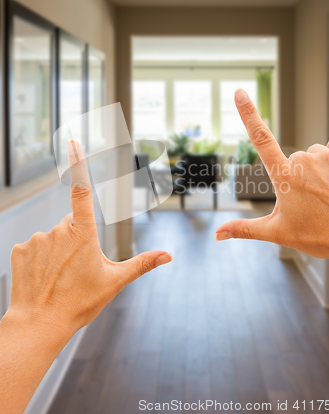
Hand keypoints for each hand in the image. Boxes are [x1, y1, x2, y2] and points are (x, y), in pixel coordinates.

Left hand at [0, 140, 171, 413]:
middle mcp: (58, 230)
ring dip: (57, 252)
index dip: (79, 163)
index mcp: (82, 233)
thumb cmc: (79, 303)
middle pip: (71, 225)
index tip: (74, 142)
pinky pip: (34, 248)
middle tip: (78, 270)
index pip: (82, 189)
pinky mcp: (20, 250)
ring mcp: (36, 239)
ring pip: (52, 238)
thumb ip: (142, 264)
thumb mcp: (114, 282)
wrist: (39, 325)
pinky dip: (40, 259)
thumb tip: (168, 256)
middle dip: (76, 241)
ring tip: (59, 279)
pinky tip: (43, 279)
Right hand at [215, 89, 328, 265]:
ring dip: (317, 167)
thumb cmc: (320, 236)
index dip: (248, 114)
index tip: (239, 93)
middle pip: (294, 157)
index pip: (260, 139)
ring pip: (314, 152)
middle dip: (297, 174)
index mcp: (284, 175)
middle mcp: (304, 159)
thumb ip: (245, 229)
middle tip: (309, 201)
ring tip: (328, 193)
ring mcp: (327, 154)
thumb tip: (217, 234)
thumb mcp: (278, 233)